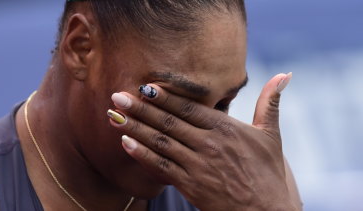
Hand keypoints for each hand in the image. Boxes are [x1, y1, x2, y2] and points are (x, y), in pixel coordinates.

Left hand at [108, 73, 295, 210]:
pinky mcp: (190, 185)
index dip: (165, 97)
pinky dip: (142, 154)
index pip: (189, 107)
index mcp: (226, 128)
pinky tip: (125, 143)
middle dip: (140, 108)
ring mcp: (197, 165)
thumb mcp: (271, 135)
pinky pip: (161, 166)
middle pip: (168, 122)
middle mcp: (208, 144)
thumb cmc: (268, 172)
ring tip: (114, 115)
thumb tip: (284, 74)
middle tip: (117, 96)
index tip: (144, 87)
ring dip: (134, 127)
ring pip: (160, 142)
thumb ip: (270, 103)